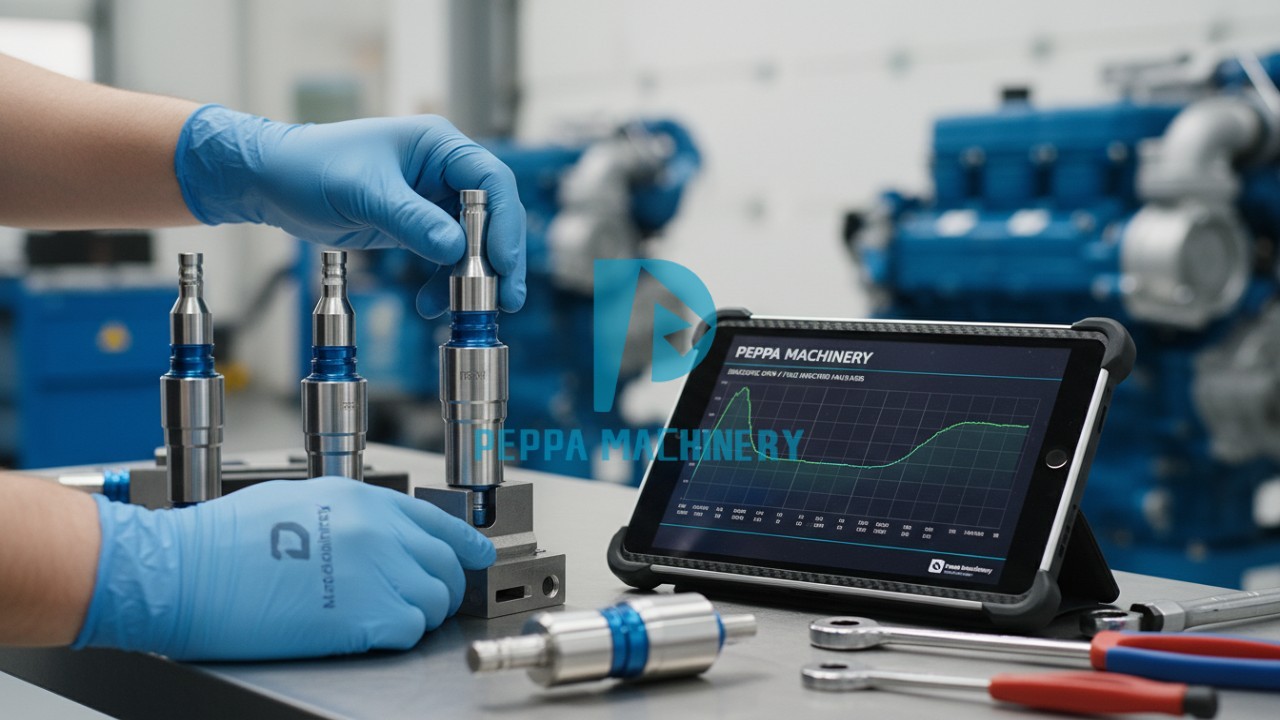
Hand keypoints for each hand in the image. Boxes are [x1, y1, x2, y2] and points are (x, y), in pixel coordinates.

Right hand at [74, 478, 494, 660]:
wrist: (184, 573)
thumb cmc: (223, 541)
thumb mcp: (299, 501)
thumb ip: (352, 515)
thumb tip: (381, 535)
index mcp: (363, 500)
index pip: (439, 522)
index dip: (465, 544)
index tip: (477, 556)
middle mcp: (378, 531)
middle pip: (445, 565)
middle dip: (440, 586)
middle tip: (421, 601)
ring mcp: (374, 572)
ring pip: (434, 602)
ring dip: (416, 614)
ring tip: (381, 618)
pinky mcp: (362, 617)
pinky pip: (409, 630)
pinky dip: (397, 636)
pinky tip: (368, 633)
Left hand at [174, 105, 526, 314]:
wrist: (272, 182)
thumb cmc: (311, 168)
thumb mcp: (363, 194)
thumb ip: (412, 221)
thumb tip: (456, 249)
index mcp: (438, 145)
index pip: (491, 181)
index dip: (504, 223)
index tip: (504, 262)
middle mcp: (442, 169)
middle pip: (491, 215)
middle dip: (497, 258)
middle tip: (506, 297)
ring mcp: (431, 198)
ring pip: (471, 241)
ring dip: (469, 277)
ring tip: (458, 309)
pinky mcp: (416, 224)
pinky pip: (445, 256)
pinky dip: (442, 282)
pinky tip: (430, 303)